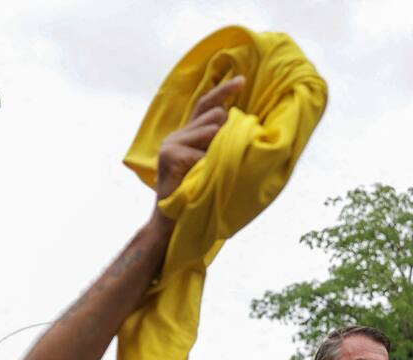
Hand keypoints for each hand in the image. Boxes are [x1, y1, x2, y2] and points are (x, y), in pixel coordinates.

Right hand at [155, 75, 244, 201]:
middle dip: (228, 135)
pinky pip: (204, 153)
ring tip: (210, 173)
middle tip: (221, 161)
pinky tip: (200, 181)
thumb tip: (239, 125)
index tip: (242, 80)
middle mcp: (177, 136)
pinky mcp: (170, 155)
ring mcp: (171, 144)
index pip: (206, 105)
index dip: (224, 91)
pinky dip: (209, 168)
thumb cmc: (199, 199)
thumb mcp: (213, 168)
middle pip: (216, 116)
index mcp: (187, 136)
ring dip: (219, 152)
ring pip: (212, 131)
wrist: (173, 226)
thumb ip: (220, 147)